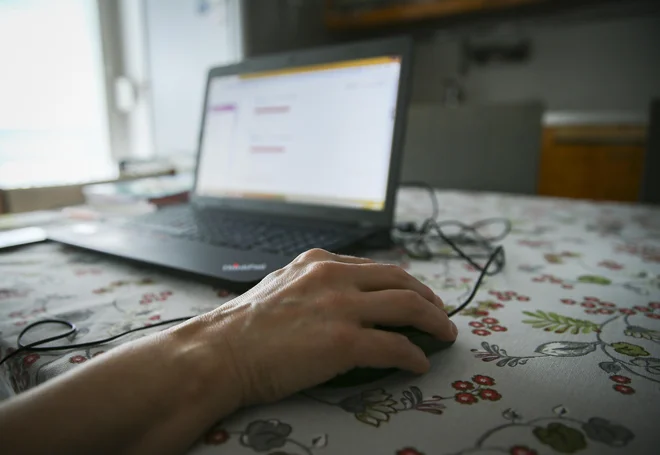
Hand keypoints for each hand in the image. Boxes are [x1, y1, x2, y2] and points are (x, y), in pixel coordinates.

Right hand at [186, 249, 456, 406]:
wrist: (218, 352)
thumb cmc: (241, 327)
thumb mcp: (280, 285)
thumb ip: (311, 285)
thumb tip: (338, 300)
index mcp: (318, 262)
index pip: (375, 267)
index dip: (403, 283)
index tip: (414, 295)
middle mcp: (334, 277)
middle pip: (401, 280)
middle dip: (428, 297)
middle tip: (439, 313)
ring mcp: (340, 307)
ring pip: (408, 306)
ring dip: (434, 321)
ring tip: (444, 334)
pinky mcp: (343, 341)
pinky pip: (395, 346)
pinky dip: (414, 355)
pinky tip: (419, 363)